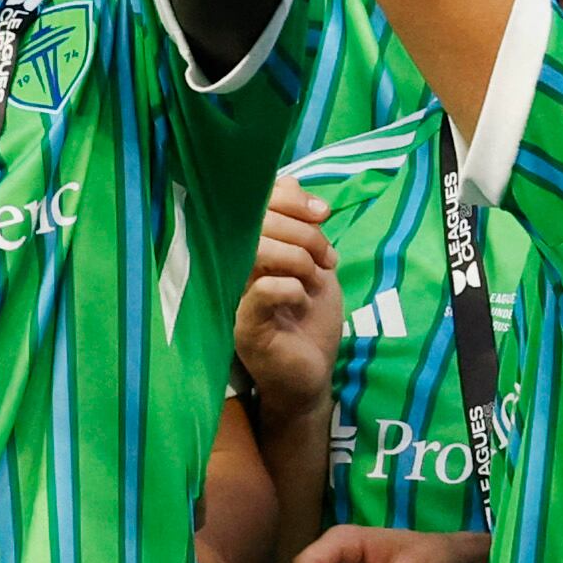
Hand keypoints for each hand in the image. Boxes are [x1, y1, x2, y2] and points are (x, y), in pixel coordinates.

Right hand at [227, 177, 338, 433]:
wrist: (313, 373)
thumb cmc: (310, 317)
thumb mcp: (315, 263)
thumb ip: (304, 227)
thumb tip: (298, 189)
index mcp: (252, 243)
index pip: (258, 198)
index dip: (292, 198)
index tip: (323, 215)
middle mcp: (236, 262)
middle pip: (259, 219)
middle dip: (305, 233)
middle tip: (327, 259)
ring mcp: (235, 293)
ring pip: (259, 248)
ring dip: (299, 260)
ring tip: (315, 281)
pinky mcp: (243, 324)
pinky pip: (263, 289)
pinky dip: (292, 289)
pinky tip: (301, 302)